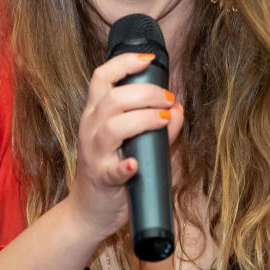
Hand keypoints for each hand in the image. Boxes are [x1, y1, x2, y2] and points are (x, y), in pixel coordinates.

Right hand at [67, 52, 183, 240]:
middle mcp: (90, 128)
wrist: (91, 211)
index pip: (102, 78)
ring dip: (141, 118)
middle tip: (168, 99)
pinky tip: (135, 164)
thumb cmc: (112, 169)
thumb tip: (178, 110)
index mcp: (95, 114)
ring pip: (112, 126)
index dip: (124, 63)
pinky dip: (124, 166)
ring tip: (162, 119)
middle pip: (113, 98)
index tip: (148, 59)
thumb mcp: (133, 142)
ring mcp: (94, 153)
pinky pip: (111, 170)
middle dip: (146, 92)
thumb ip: (157, 127)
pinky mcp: (101, 179)